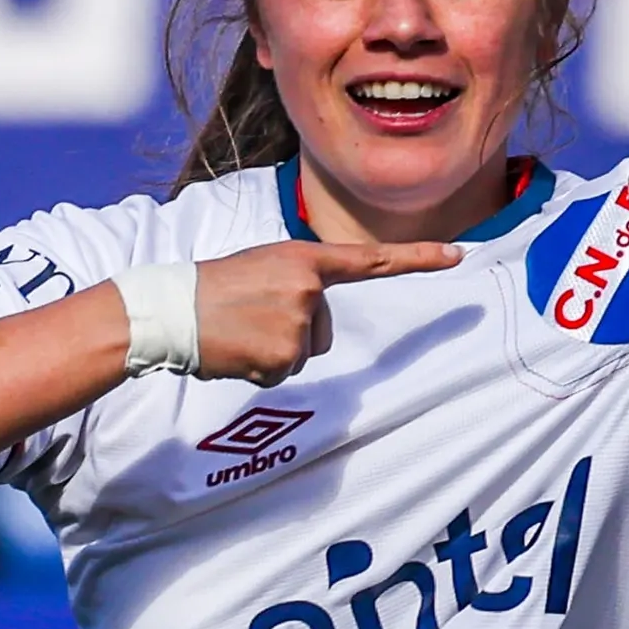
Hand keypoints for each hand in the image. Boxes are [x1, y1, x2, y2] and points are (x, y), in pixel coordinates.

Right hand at [194, 239, 461, 385]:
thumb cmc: (212, 291)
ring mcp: (299, 321)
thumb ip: (297, 284)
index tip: (458, 255)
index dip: (418, 258)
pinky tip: (236, 351)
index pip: (371, 260)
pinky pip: (287, 372)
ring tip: (239, 331)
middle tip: (249, 317)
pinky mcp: (286, 355)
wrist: (170, 311)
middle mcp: (309, 287)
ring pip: (304, 353)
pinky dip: (261, 369)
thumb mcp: (262, 268)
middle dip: (292, 331)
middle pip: (324, 329)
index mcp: (304, 258)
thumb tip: (311, 328)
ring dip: (274, 350)